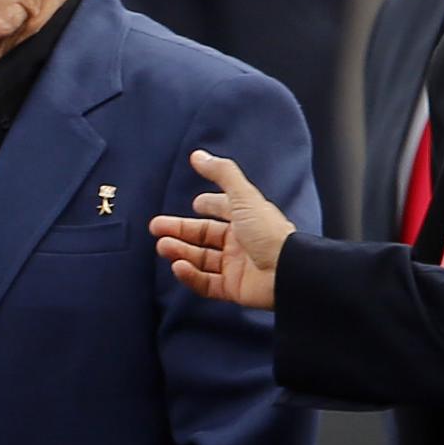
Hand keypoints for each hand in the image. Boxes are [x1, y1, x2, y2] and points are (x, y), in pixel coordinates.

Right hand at [149, 150, 295, 309]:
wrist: (287, 271)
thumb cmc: (268, 232)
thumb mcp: (243, 197)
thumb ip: (221, 174)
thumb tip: (197, 155)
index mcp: (247, 218)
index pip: (224, 209)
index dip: (209, 205)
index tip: (195, 204)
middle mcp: (241, 242)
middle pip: (204, 235)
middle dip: (180, 230)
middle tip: (156, 227)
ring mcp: (237, 266)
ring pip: (201, 259)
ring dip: (180, 251)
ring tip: (163, 246)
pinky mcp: (233, 288)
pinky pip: (206, 283)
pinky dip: (190, 276)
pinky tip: (179, 266)